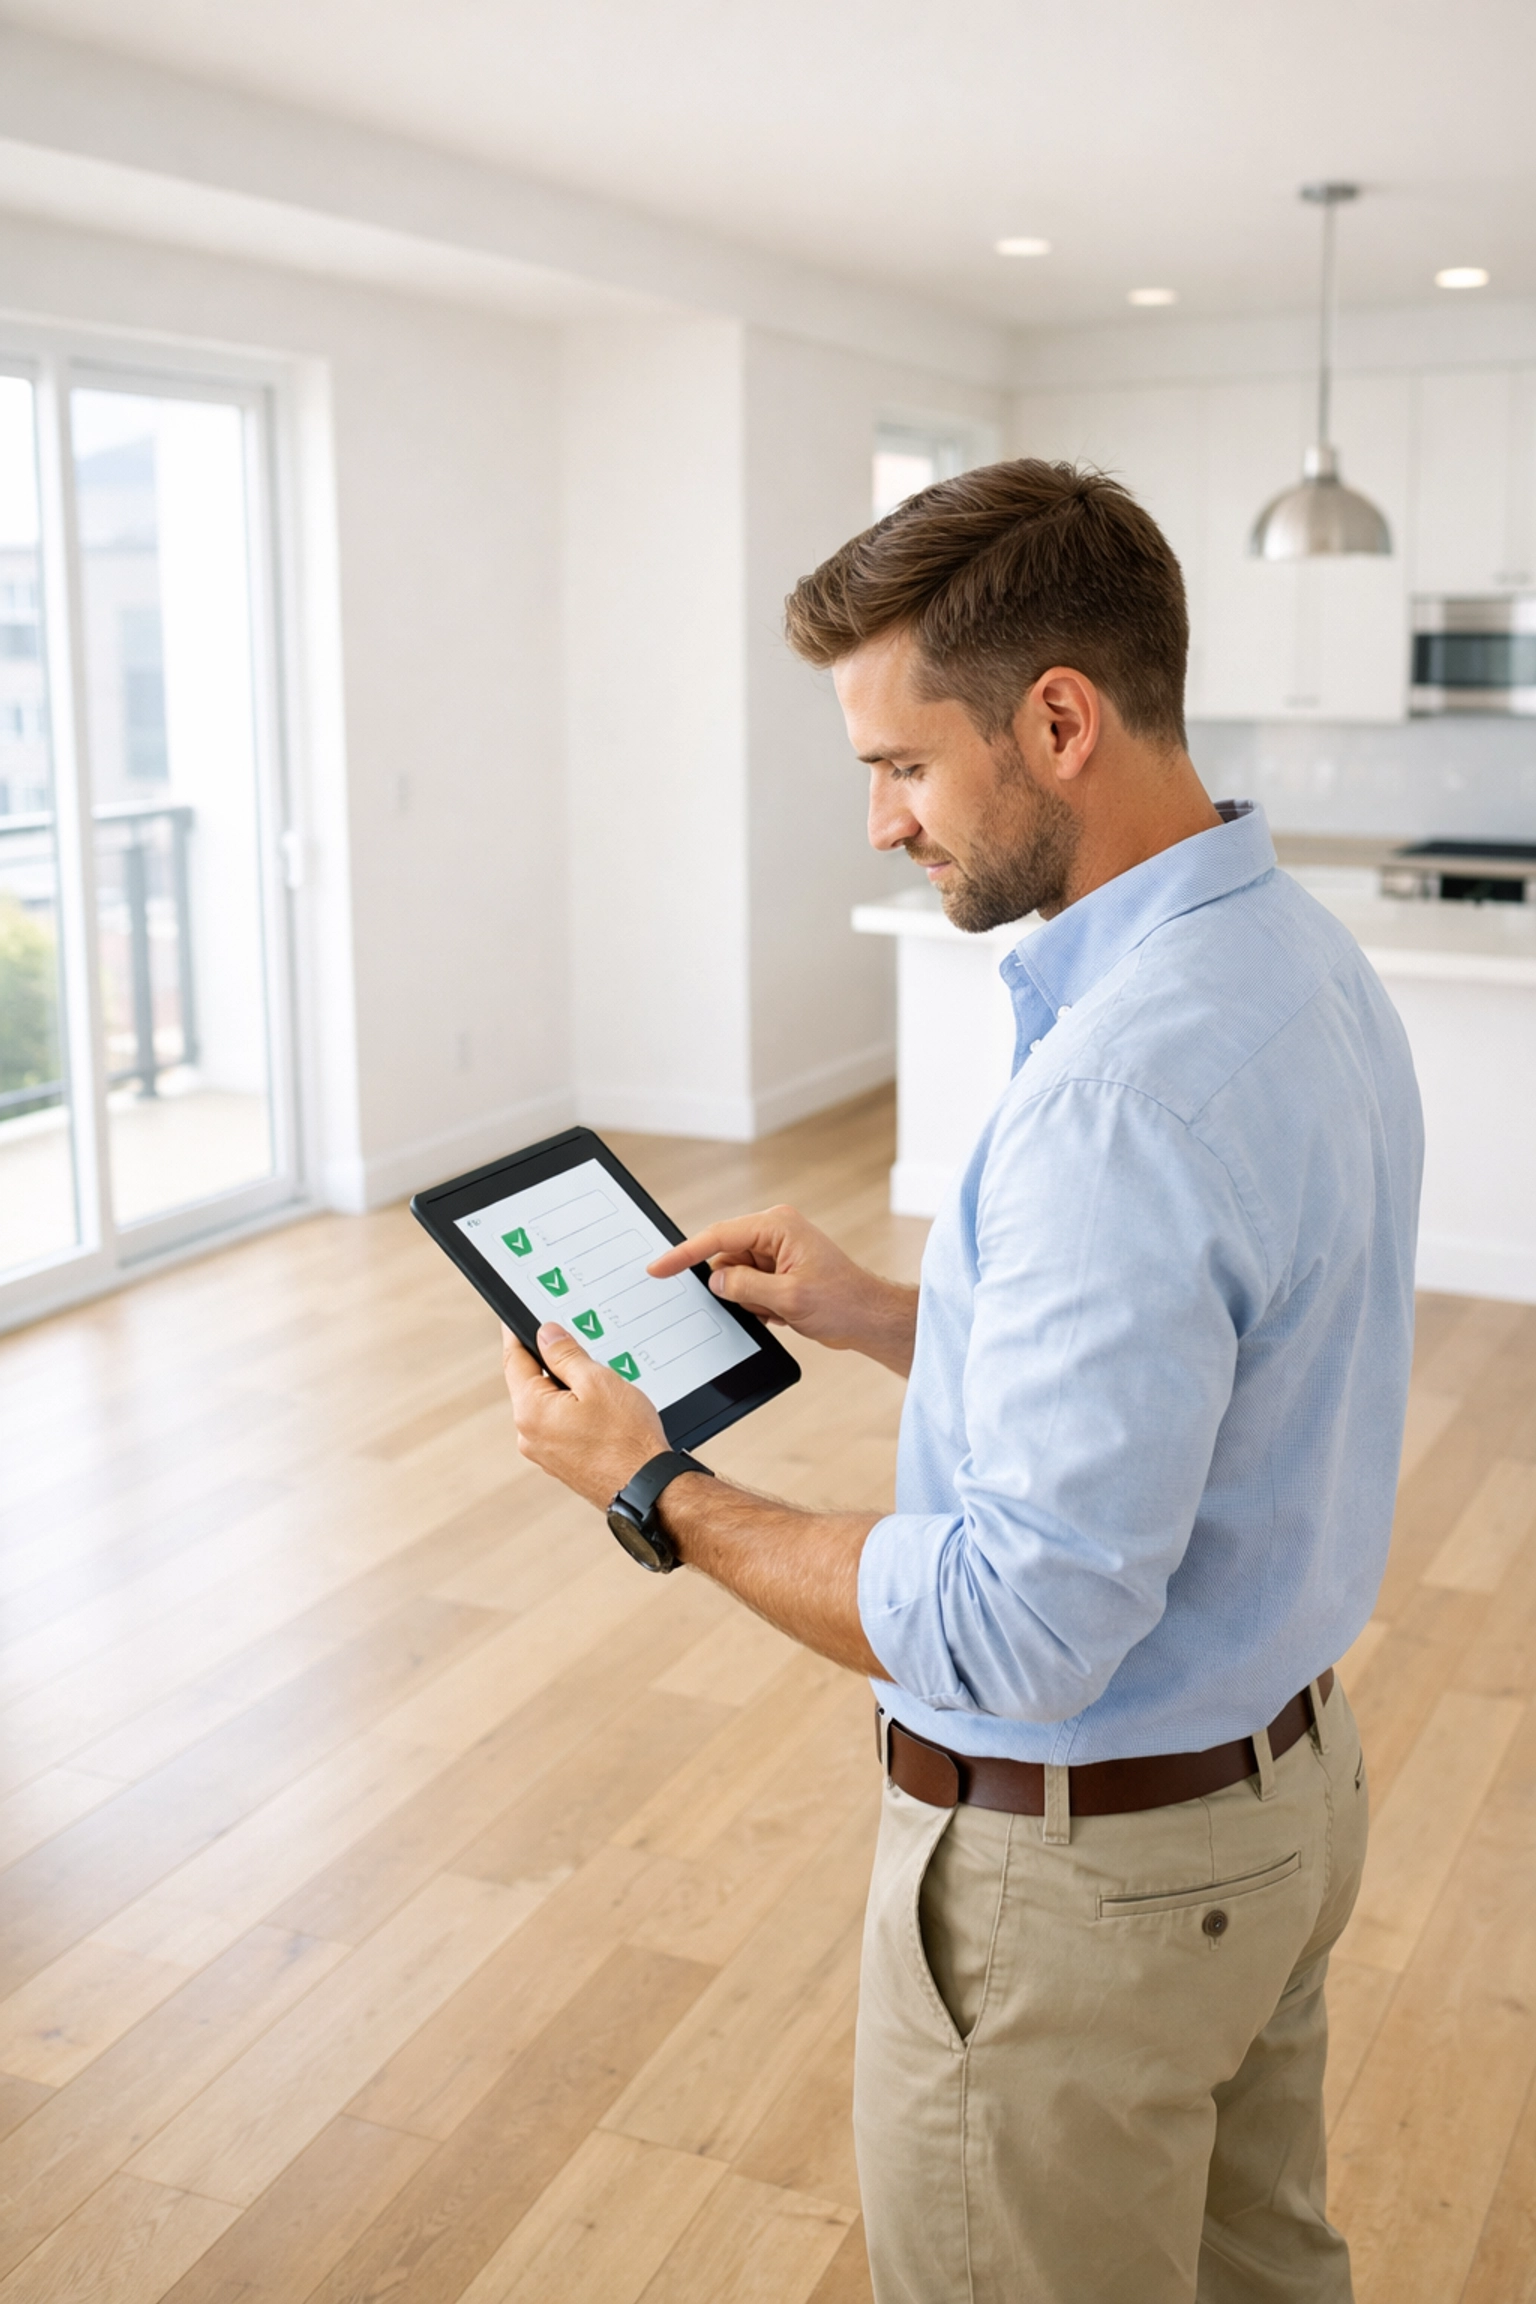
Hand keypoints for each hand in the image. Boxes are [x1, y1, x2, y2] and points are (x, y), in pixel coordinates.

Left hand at [502, 1322, 666, 1507]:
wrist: (648, 1487)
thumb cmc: (627, 1439)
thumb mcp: (596, 1380)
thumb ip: (565, 1354)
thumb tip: (545, 1334)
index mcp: (531, 1410)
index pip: (514, 1360)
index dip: (517, 1334)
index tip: (514, 1318)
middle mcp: (529, 1435)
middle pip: (531, 1383)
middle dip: (551, 1363)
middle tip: (577, 1348)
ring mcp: (545, 1453)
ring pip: (549, 1406)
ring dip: (567, 1390)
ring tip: (601, 1385)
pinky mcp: (562, 1463)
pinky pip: (560, 1426)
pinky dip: (574, 1412)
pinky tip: (602, 1411)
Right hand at [648, 1204, 918, 1375]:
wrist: (869, 1319)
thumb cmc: (842, 1302)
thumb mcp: (788, 1299)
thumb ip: (744, 1286)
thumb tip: (715, 1280)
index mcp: (777, 1226)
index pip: (718, 1237)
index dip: (684, 1254)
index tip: (658, 1268)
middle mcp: (774, 1232)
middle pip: (725, 1258)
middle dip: (734, 1288)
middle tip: (762, 1306)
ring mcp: (776, 1250)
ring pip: (735, 1276)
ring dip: (750, 1300)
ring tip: (779, 1310)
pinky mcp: (779, 1269)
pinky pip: (749, 1286)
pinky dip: (759, 1304)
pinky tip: (783, 1312)